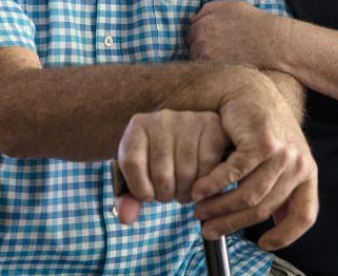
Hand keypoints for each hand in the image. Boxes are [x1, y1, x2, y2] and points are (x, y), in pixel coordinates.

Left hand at [114, 110, 229, 224]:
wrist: (185, 138)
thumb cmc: (157, 162)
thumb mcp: (138, 177)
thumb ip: (128, 199)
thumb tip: (126, 218)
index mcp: (137, 127)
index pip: (132, 162)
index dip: (140, 189)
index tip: (147, 195)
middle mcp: (161, 119)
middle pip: (161, 173)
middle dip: (166, 194)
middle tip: (170, 193)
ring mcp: (188, 120)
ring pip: (187, 173)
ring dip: (186, 193)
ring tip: (184, 189)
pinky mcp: (211, 126)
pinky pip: (209, 166)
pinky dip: (205, 183)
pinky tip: (199, 182)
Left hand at [187, 0, 291, 70]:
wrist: (274, 43)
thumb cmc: (258, 25)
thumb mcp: (234, 7)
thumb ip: (211, 11)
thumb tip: (197, 17)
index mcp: (205, 14)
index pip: (192, 28)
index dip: (202, 37)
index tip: (213, 42)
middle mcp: (201, 29)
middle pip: (192, 44)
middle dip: (202, 48)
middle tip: (221, 53)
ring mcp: (203, 48)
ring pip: (196, 58)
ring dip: (206, 61)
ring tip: (226, 61)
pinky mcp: (209, 64)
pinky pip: (203, 70)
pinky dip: (211, 71)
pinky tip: (225, 69)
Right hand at [191, 76, 317, 250]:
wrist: (249, 91)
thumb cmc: (259, 128)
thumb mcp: (277, 159)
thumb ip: (278, 187)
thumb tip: (276, 224)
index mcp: (307, 172)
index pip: (305, 215)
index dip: (286, 235)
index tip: (263, 246)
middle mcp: (299, 164)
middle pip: (264, 209)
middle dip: (232, 223)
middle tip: (208, 229)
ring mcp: (282, 153)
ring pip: (248, 195)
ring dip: (219, 207)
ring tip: (198, 210)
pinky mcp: (261, 142)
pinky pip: (234, 173)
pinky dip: (214, 185)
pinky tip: (199, 189)